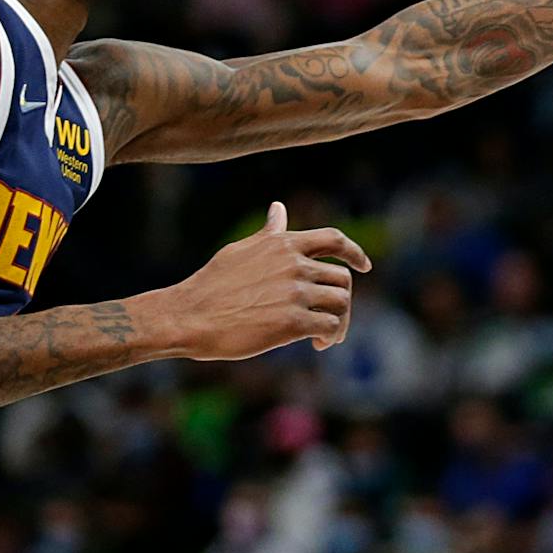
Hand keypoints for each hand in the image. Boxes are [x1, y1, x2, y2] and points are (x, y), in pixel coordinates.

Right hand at [166, 203, 371, 358]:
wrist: (188, 317)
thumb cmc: (211, 285)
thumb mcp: (241, 250)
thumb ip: (269, 234)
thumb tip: (279, 208)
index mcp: (283, 244)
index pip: (333, 239)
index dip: (354, 252)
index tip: (364, 266)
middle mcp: (294, 264)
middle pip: (342, 278)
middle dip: (340, 299)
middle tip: (330, 318)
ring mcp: (294, 292)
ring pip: (341, 302)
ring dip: (340, 321)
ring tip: (326, 336)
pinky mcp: (292, 321)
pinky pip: (330, 325)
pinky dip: (330, 336)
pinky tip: (318, 344)